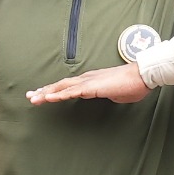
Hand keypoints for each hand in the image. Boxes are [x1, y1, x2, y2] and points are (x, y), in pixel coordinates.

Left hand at [29, 65, 149, 104]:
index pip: (69, 86)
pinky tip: (47, 98)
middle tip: (31, 96)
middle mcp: (86, 79)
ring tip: (33, 98)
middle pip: (61, 85)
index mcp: (91, 81)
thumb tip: (109, 96)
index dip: (55, 90)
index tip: (43, 94)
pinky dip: (58, 94)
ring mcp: (88, 82)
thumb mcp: (116, 94)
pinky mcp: (92, 87)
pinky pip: (71, 92)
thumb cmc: (133, 85)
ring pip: (62, 87)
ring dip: (46, 93)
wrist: (142, 76)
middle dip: (45, 90)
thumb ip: (109, 95)